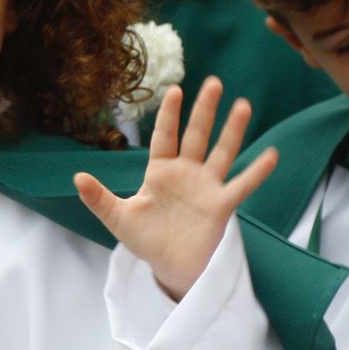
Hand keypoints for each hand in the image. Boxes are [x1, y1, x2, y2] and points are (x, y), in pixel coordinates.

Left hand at [76, 77, 277, 300]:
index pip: (165, 137)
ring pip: (222, 153)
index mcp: (160, 172)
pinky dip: (256, 172)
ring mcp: (206, 187)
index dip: (170, 114)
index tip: (175, 90)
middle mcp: (186, 173)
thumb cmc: (145, 239)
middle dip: (204, 111)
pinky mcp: (221, 206)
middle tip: (214, 82)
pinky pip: (240, 186)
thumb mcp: (118, 218)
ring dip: (233, 131)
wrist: (169, 267)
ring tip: (243, 105)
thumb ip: (99, 198)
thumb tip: (77, 178)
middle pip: (197, 136)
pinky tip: (271, 155)